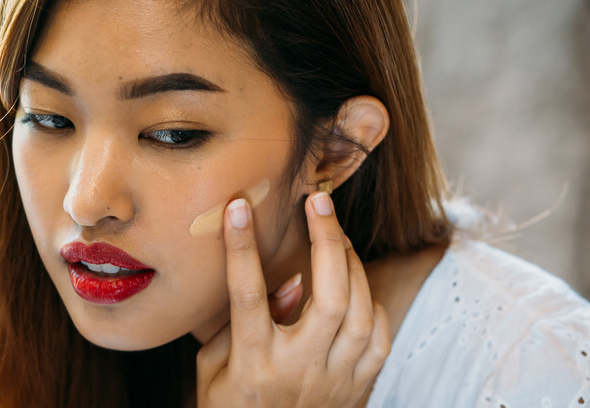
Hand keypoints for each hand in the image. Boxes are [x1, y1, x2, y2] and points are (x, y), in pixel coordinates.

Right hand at [196, 192, 390, 407]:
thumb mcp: (212, 371)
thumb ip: (237, 326)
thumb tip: (288, 282)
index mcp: (252, 362)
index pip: (247, 294)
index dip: (241, 246)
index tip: (239, 207)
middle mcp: (298, 368)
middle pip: (328, 297)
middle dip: (327, 239)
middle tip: (319, 202)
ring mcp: (334, 380)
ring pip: (361, 312)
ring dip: (352, 264)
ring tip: (336, 236)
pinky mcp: (358, 388)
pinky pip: (378, 338)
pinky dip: (371, 304)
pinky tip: (356, 288)